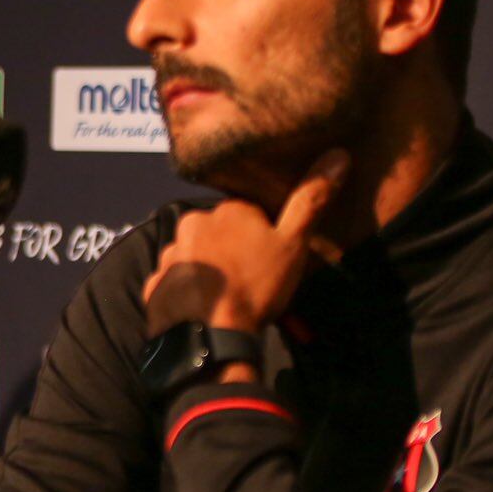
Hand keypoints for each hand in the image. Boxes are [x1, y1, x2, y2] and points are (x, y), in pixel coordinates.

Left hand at [143, 150, 347, 336]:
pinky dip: (187, 294)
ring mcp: (168, 255)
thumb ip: (310, 201)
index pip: (247, 213)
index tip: (270, 260)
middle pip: (218, 234)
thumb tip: (338, 155)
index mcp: (225, 210)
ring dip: (209, 273)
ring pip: (196, 258)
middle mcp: (190, 224)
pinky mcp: (154, 285)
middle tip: (251, 284)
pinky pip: (175, 284)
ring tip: (228, 302)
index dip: (262, 237)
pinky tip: (203, 312)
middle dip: (232, 252)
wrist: (208, 337)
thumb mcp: (293, 244)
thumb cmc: (255, 286)